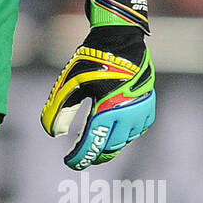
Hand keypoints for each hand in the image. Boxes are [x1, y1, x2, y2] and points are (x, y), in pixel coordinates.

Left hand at [41, 0, 155, 168]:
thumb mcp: (69, 83)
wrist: (120, 39)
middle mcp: (128, 113)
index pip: (92, 144)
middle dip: (94, 154)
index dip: (80, 158)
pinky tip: (113, 131)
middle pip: (110, 148)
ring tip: (95, 144)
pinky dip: (124, 135)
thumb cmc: (91, 60)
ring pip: (124, 141)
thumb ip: (58, 110)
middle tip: (81, 156)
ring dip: (109, 145)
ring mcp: (141, 111)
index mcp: (107, 109)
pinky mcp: (148, 105)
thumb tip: (54, 134)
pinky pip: (137, 131)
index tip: (69, 163)